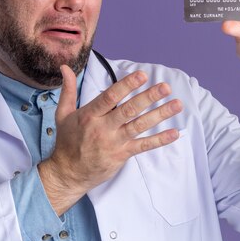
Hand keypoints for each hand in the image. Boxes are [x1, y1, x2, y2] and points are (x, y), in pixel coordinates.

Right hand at [38, 65, 182, 214]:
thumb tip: (65, 67)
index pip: (110, 97)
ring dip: (159, 115)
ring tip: (177, 105)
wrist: (68, 173)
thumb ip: (68, 90)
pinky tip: (174, 132)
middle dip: (148, 97)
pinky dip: (159, 140)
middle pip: (128, 110)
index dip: (127, 85)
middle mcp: (103, 128)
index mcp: (89, 115)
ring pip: (139, 126)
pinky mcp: (122, 155)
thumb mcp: (63, 114)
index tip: (142, 75)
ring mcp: (114, 142)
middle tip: (165, 87)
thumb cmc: (67, 141)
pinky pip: (143, 146)